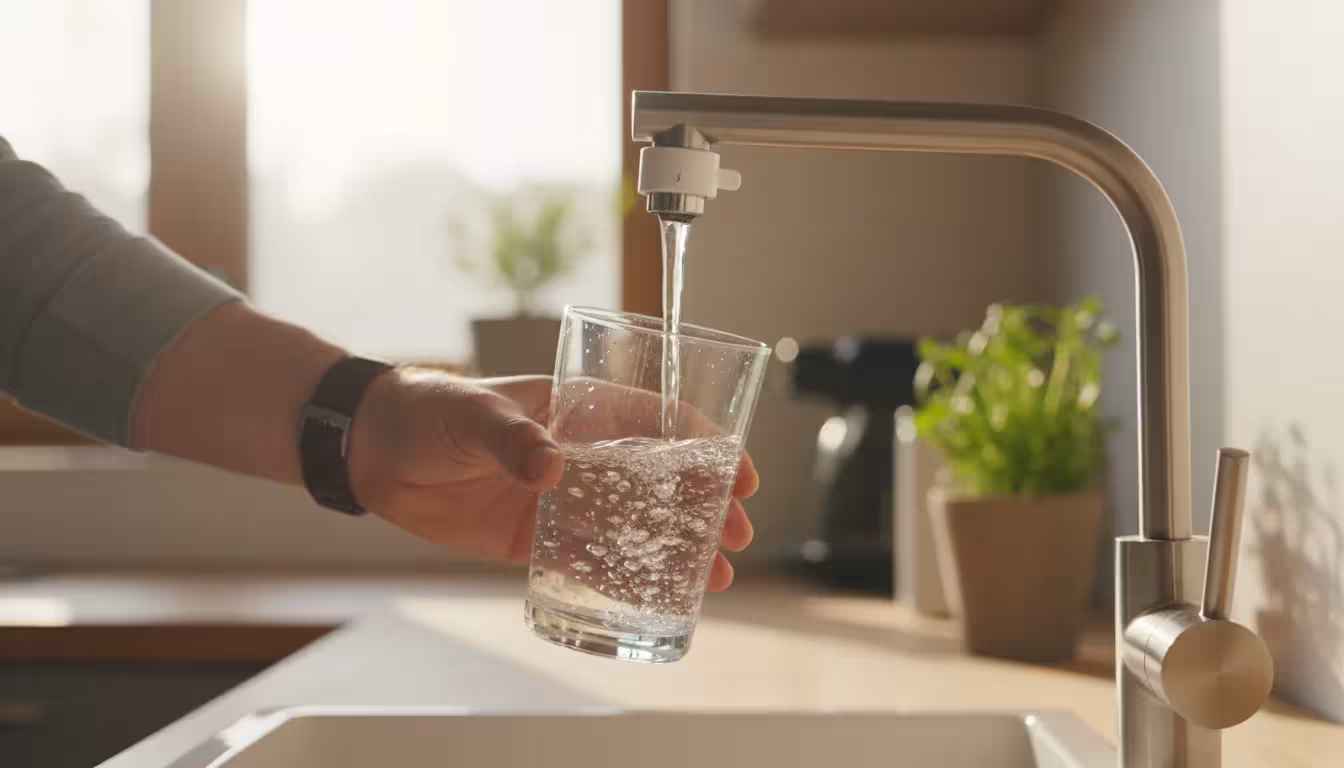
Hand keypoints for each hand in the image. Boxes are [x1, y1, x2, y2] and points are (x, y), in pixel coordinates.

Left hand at [348, 370, 757, 590]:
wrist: (373, 450)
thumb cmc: (429, 409)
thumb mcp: (474, 412)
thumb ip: (513, 438)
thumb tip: (550, 470)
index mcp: (579, 409)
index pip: (659, 422)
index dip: (705, 445)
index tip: (739, 474)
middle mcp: (581, 454)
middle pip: (659, 479)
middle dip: (703, 506)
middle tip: (736, 536)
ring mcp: (562, 498)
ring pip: (633, 525)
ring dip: (675, 548)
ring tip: (716, 577)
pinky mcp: (536, 537)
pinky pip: (589, 559)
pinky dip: (624, 577)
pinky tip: (658, 595)